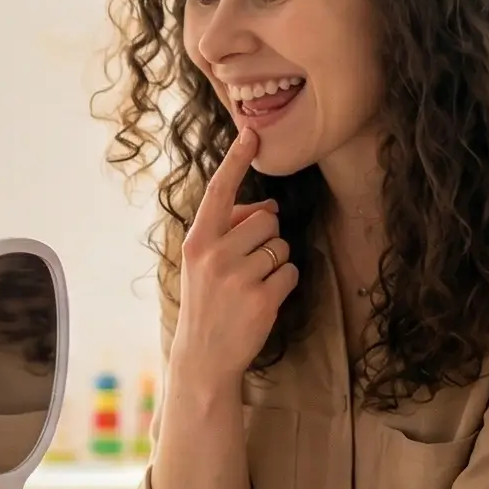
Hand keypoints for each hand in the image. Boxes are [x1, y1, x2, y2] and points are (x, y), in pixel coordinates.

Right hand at [170, 127, 297, 392]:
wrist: (203, 356)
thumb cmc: (206, 302)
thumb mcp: (203, 262)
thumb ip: (229, 230)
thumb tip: (270, 206)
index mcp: (197, 240)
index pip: (220, 191)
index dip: (236, 159)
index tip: (251, 132)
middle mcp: (215, 254)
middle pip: (266, 219)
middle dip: (266, 238)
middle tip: (246, 266)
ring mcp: (238, 277)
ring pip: (281, 245)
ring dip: (276, 262)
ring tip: (252, 285)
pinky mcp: (262, 299)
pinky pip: (291, 272)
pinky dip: (284, 284)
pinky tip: (263, 300)